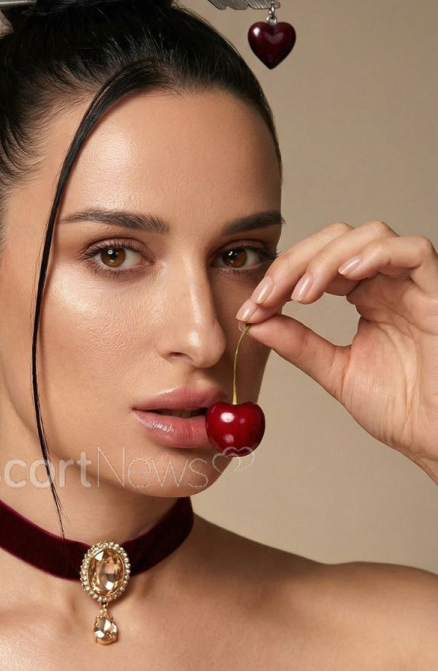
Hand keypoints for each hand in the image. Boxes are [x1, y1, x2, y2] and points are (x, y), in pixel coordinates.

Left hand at [234, 220, 437, 478]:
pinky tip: (347, 274)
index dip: (281, 278)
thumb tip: (256, 322)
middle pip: (338, 240)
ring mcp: (414, 285)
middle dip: (295, 262)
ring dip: (327, 257)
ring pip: (371, 235)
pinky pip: (415, 251)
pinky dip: (377, 254)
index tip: (251, 307)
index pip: (318, 264)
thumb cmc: (402, 408)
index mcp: (367, 297)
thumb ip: (299, 345)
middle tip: (268, 296)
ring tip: (303, 293)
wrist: (435, 436)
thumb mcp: (336, 371)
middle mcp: (390, 283)